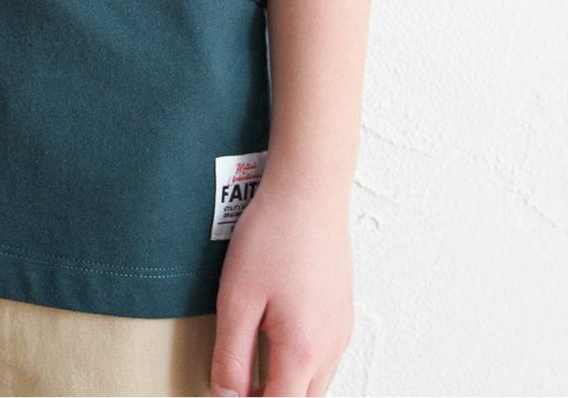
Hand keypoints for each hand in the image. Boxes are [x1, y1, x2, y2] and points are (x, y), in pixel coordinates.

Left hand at [209, 179, 353, 395]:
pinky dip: (300, 362)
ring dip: (287, 384)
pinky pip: (323, 356)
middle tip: (237, 382)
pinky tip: (275, 336)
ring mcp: (340, 330)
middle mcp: (330, 348)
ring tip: (251, 363)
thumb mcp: (237, 300)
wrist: (308, 190)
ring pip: (316, 383)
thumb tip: (227, 395)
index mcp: (303, 351)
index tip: (229, 392)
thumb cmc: (272, 237)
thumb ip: (232, 356)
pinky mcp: (341, 312)